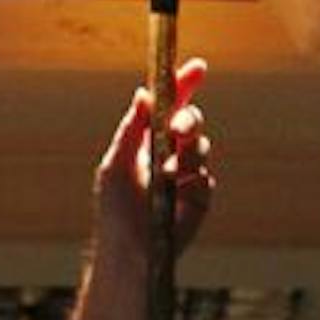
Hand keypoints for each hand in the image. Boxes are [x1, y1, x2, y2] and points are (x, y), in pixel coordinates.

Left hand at [94, 57, 213, 264]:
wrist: (130, 250)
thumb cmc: (114, 209)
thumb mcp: (116, 163)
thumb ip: (130, 129)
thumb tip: (143, 93)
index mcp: (149, 140)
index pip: (170, 105)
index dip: (184, 84)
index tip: (199, 68)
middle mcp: (170, 154)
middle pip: (191, 120)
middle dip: (189, 119)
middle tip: (178, 129)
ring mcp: (187, 175)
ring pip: (202, 147)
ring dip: (188, 154)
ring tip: (168, 175)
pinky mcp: (200, 199)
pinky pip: (206, 179)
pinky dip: (192, 184)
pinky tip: (177, 197)